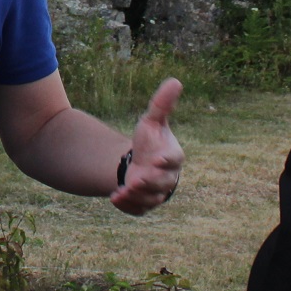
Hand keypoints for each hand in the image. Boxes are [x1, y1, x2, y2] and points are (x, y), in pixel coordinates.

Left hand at [110, 78, 182, 215]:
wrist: (140, 162)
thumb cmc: (149, 141)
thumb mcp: (152, 121)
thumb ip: (162, 104)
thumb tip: (175, 81)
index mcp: (172, 156)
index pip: (174, 159)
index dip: (167, 161)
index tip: (157, 160)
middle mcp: (167, 177)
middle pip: (163, 183)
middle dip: (149, 183)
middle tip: (135, 180)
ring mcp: (157, 192)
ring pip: (151, 199)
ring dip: (137, 197)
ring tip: (121, 191)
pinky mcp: (145, 204)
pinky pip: (139, 210)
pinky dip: (128, 206)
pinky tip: (116, 197)